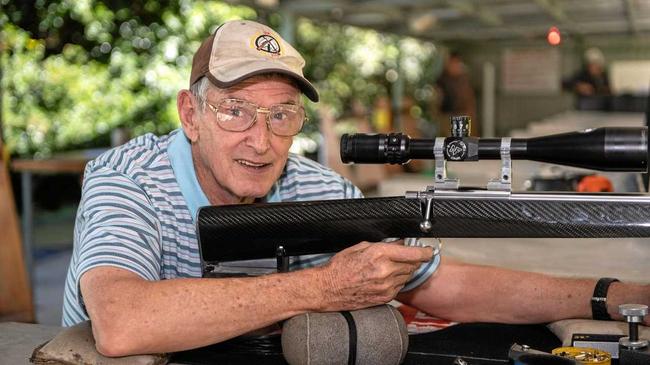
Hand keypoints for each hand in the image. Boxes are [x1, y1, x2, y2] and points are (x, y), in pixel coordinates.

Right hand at [315, 241, 432, 311]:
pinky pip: (399, 287)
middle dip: (411, 259)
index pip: (413, 254)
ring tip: (387, 268)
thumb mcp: (361, 248)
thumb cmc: (340, 268)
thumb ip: (383, 245)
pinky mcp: (385, 297)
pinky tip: (383, 278)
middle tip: (403, 257)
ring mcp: (387, 286)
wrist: (328, 289)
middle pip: (413, 265)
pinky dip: (396, 281)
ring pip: (407, 276)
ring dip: (403, 271)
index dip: (425, 252)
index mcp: (380, 255)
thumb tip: (399, 244)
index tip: (429, 250)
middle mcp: (386, 271)